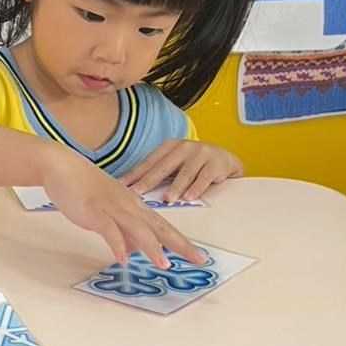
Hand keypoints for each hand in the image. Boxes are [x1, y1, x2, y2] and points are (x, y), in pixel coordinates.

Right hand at [40, 149, 204, 267]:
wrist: (62, 167)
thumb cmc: (83, 188)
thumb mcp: (108, 210)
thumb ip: (122, 230)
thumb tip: (133, 250)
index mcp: (134, 206)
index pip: (163, 226)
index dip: (182, 241)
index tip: (198, 255)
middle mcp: (129, 206)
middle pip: (160, 227)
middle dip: (181, 244)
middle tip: (200, 259)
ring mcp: (112, 208)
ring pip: (138, 229)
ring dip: (152, 248)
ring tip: (163, 265)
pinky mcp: (94, 211)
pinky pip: (109, 230)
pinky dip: (117, 245)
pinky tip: (122, 259)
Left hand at [121, 140, 242, 203]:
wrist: (224, 159)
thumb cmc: (193, 163)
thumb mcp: (174, 163)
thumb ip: (158, 173)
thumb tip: (132, 190)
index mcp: (169, 146)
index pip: (149, 162)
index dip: (135, 174)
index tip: (122, 186)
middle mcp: (183, 147)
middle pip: (163, 167)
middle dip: (149, 181)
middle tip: (137, 193)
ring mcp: (200, 154)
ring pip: (185, 173)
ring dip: (175, 187)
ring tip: (167, 199)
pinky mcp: (215, 164)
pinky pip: (204, 178)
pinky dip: (196, 189)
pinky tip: (189, 197)